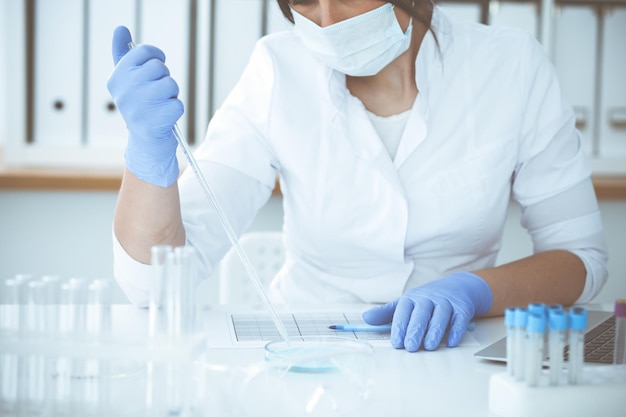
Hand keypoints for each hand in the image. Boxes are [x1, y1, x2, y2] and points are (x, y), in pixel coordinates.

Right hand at [107, 26, 183, 186]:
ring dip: (171, 96)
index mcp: (116, 79)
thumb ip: (124, 55)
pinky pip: (178, 104)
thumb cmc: (140, 109)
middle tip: (156, 96)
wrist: (146, 145)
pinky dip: (176, 112)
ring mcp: (139, 107)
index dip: (157, 58)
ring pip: (171, 85)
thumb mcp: (128, 82)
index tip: (156, 69)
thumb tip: (120, 29)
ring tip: (160, 107)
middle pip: (160, 68)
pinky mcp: (155, 121)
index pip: (143, 53)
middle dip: (164, 80)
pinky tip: (165, 120)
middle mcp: (124, 92)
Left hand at [362, 271, 492, 351]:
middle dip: (415, 330)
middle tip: (410, 347)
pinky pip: (459, 319)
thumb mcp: (406, 303)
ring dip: (434, 332)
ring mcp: (447, 302)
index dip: (399, 327)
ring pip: (440, 316)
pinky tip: (450, 342)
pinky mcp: (463, 308)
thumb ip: (386, 313)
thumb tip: (365, 318)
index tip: (396, 342)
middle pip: (421, 313)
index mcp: (412, 297)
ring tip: (428, 346)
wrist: (459, 287)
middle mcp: (429, 298)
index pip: (403, 311)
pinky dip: (455, 331)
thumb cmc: (428, 299)